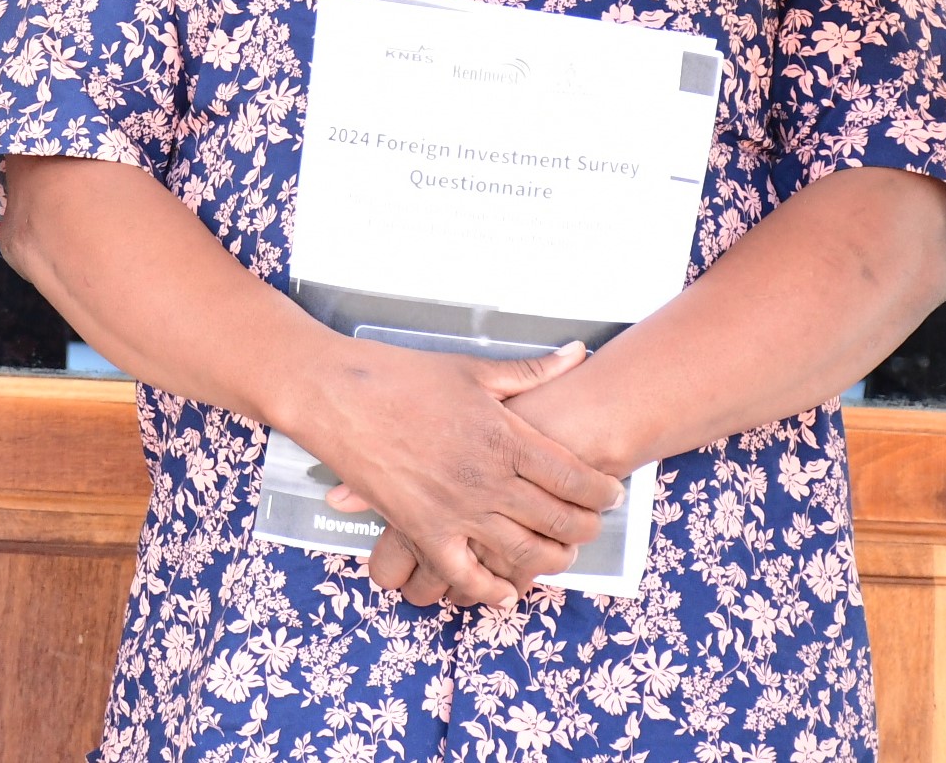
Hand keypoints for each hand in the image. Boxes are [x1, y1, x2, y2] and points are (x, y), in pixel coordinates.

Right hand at [298, 339, 621, 606]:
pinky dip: (489, 590)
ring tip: (558, 554)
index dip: (602, 492)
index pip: (575, 478)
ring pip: (523, 552)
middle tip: (590, 525)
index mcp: (504, 436)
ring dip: (551, 560)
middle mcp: (488, 479)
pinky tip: (504, 592)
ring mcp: (455, 508)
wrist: (335, 394)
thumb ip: (529, 370)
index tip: (610, 494)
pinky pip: (464, 574)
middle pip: (559, 521)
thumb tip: (577, 354)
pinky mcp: (421, 528)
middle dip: (586, 528)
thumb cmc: (400, 375)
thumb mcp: (470, 369)